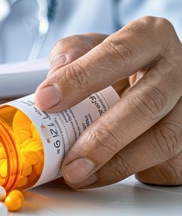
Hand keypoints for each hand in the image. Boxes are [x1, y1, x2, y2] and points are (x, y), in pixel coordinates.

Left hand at [34, 17, 181, 188]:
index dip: (81, 78)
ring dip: (117, 164)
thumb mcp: (90, 47)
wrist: (148, 76)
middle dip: (104, 137)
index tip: (47, 100)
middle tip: (70, 161)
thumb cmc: (115, 63)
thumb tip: (52, 85)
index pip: (118, 54)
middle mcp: (177, 68)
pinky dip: (128, 172)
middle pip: (147, 103)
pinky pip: (166, 162)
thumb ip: (69, 55)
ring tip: (80, 176)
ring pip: (163, 139)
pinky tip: (99, 177)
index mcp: (150, 37)